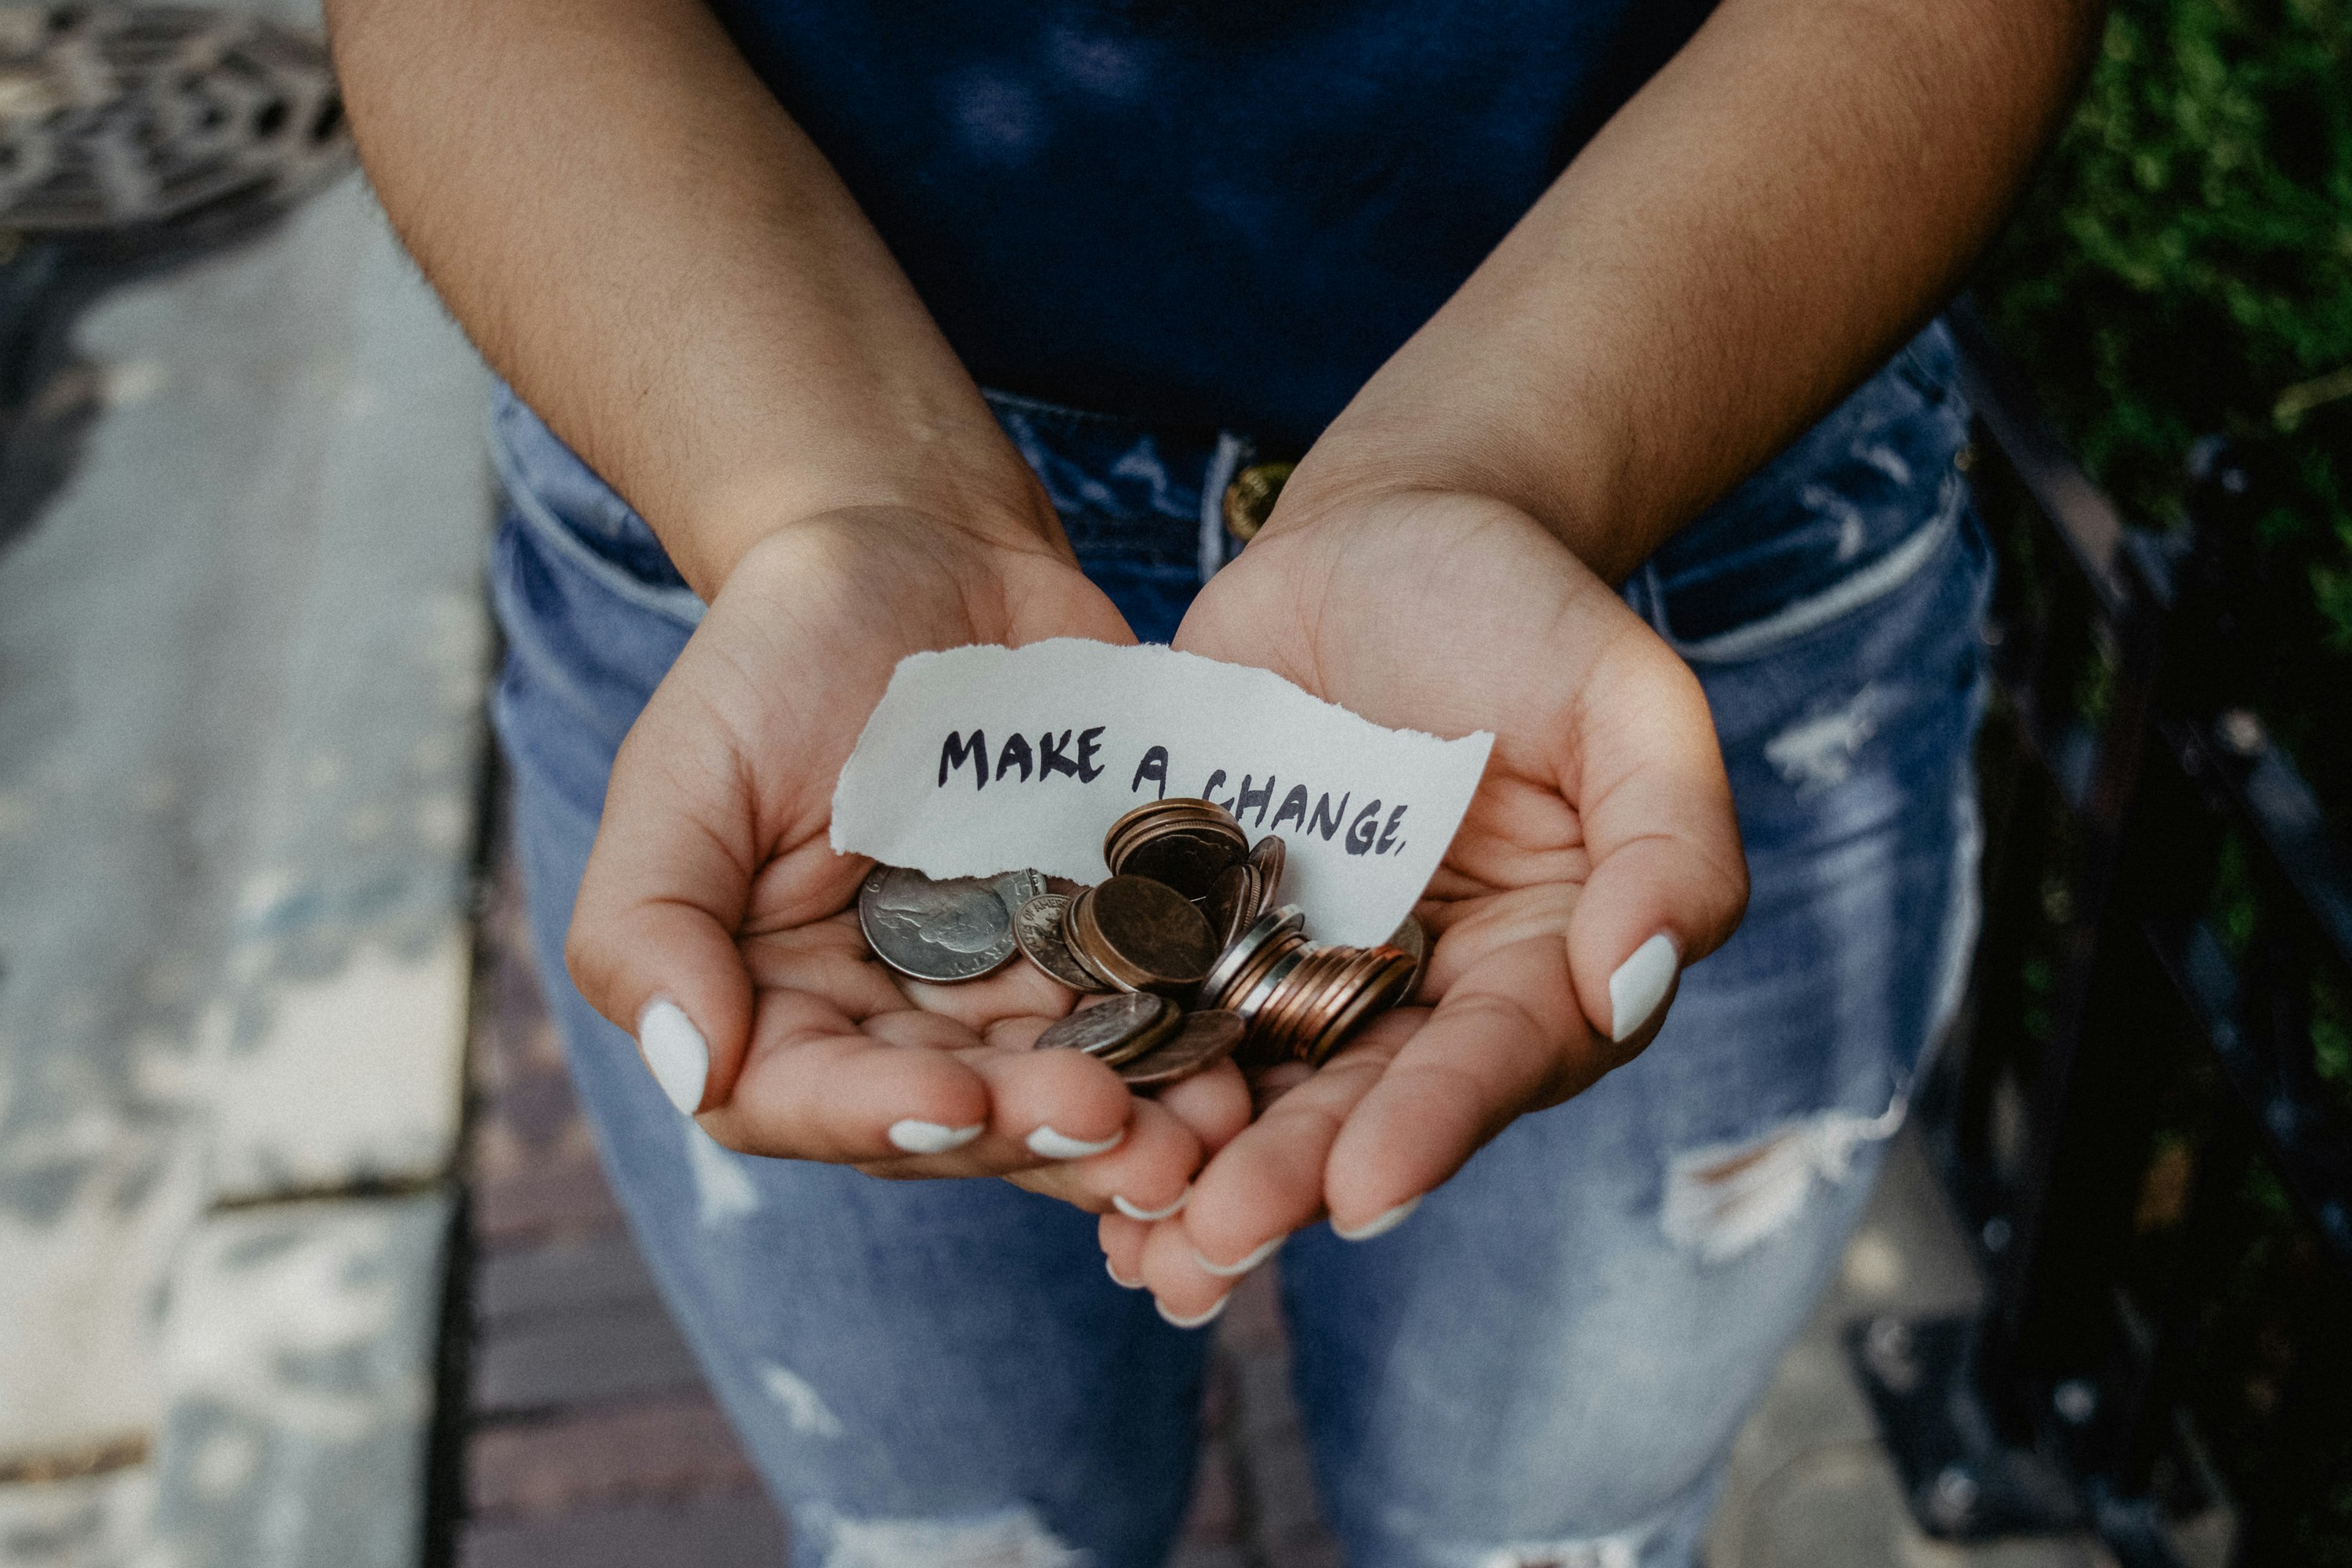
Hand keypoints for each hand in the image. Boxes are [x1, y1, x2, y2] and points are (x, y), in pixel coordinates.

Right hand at [566, 508, 1248, 1213]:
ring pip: (1067, 1091)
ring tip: (1208, 1132)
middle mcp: (893, 1023)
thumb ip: (648, 924)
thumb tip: (691, 1068)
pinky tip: (1249, 1063)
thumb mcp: (684, 770)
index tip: (959, 1103)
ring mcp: (1008, 990)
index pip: (806, 1101)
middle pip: (958, 1120)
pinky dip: (1196, 1045)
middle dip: (1039, 1135)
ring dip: (1140, 1127)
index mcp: (775, 1003)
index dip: (881, 1119)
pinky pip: (1153, 1014)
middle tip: (1125, 1134)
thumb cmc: (779, 653)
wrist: (923, 549)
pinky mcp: (1106, 942)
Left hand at [1106, 490, 1747, 1318]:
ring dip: (1193, 1169)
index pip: (1493, 1060)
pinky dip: (1116, 1074)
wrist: (1384, 533)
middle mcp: (1420, 995)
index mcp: (1539, 965)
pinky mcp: (1200, 925)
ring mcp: (1302, 966)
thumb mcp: (1628, 698)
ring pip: (1251, 1087)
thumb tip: (1636, 983)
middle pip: (1359, 1104)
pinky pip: (1157, 1009)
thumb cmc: (1525, 609)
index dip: (1432, 1126)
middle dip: (1287, 1179)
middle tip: (1211, 1243)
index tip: (1364, 1190)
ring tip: (1133, 1245)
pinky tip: (1056, 1137)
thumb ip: (1668, 840)